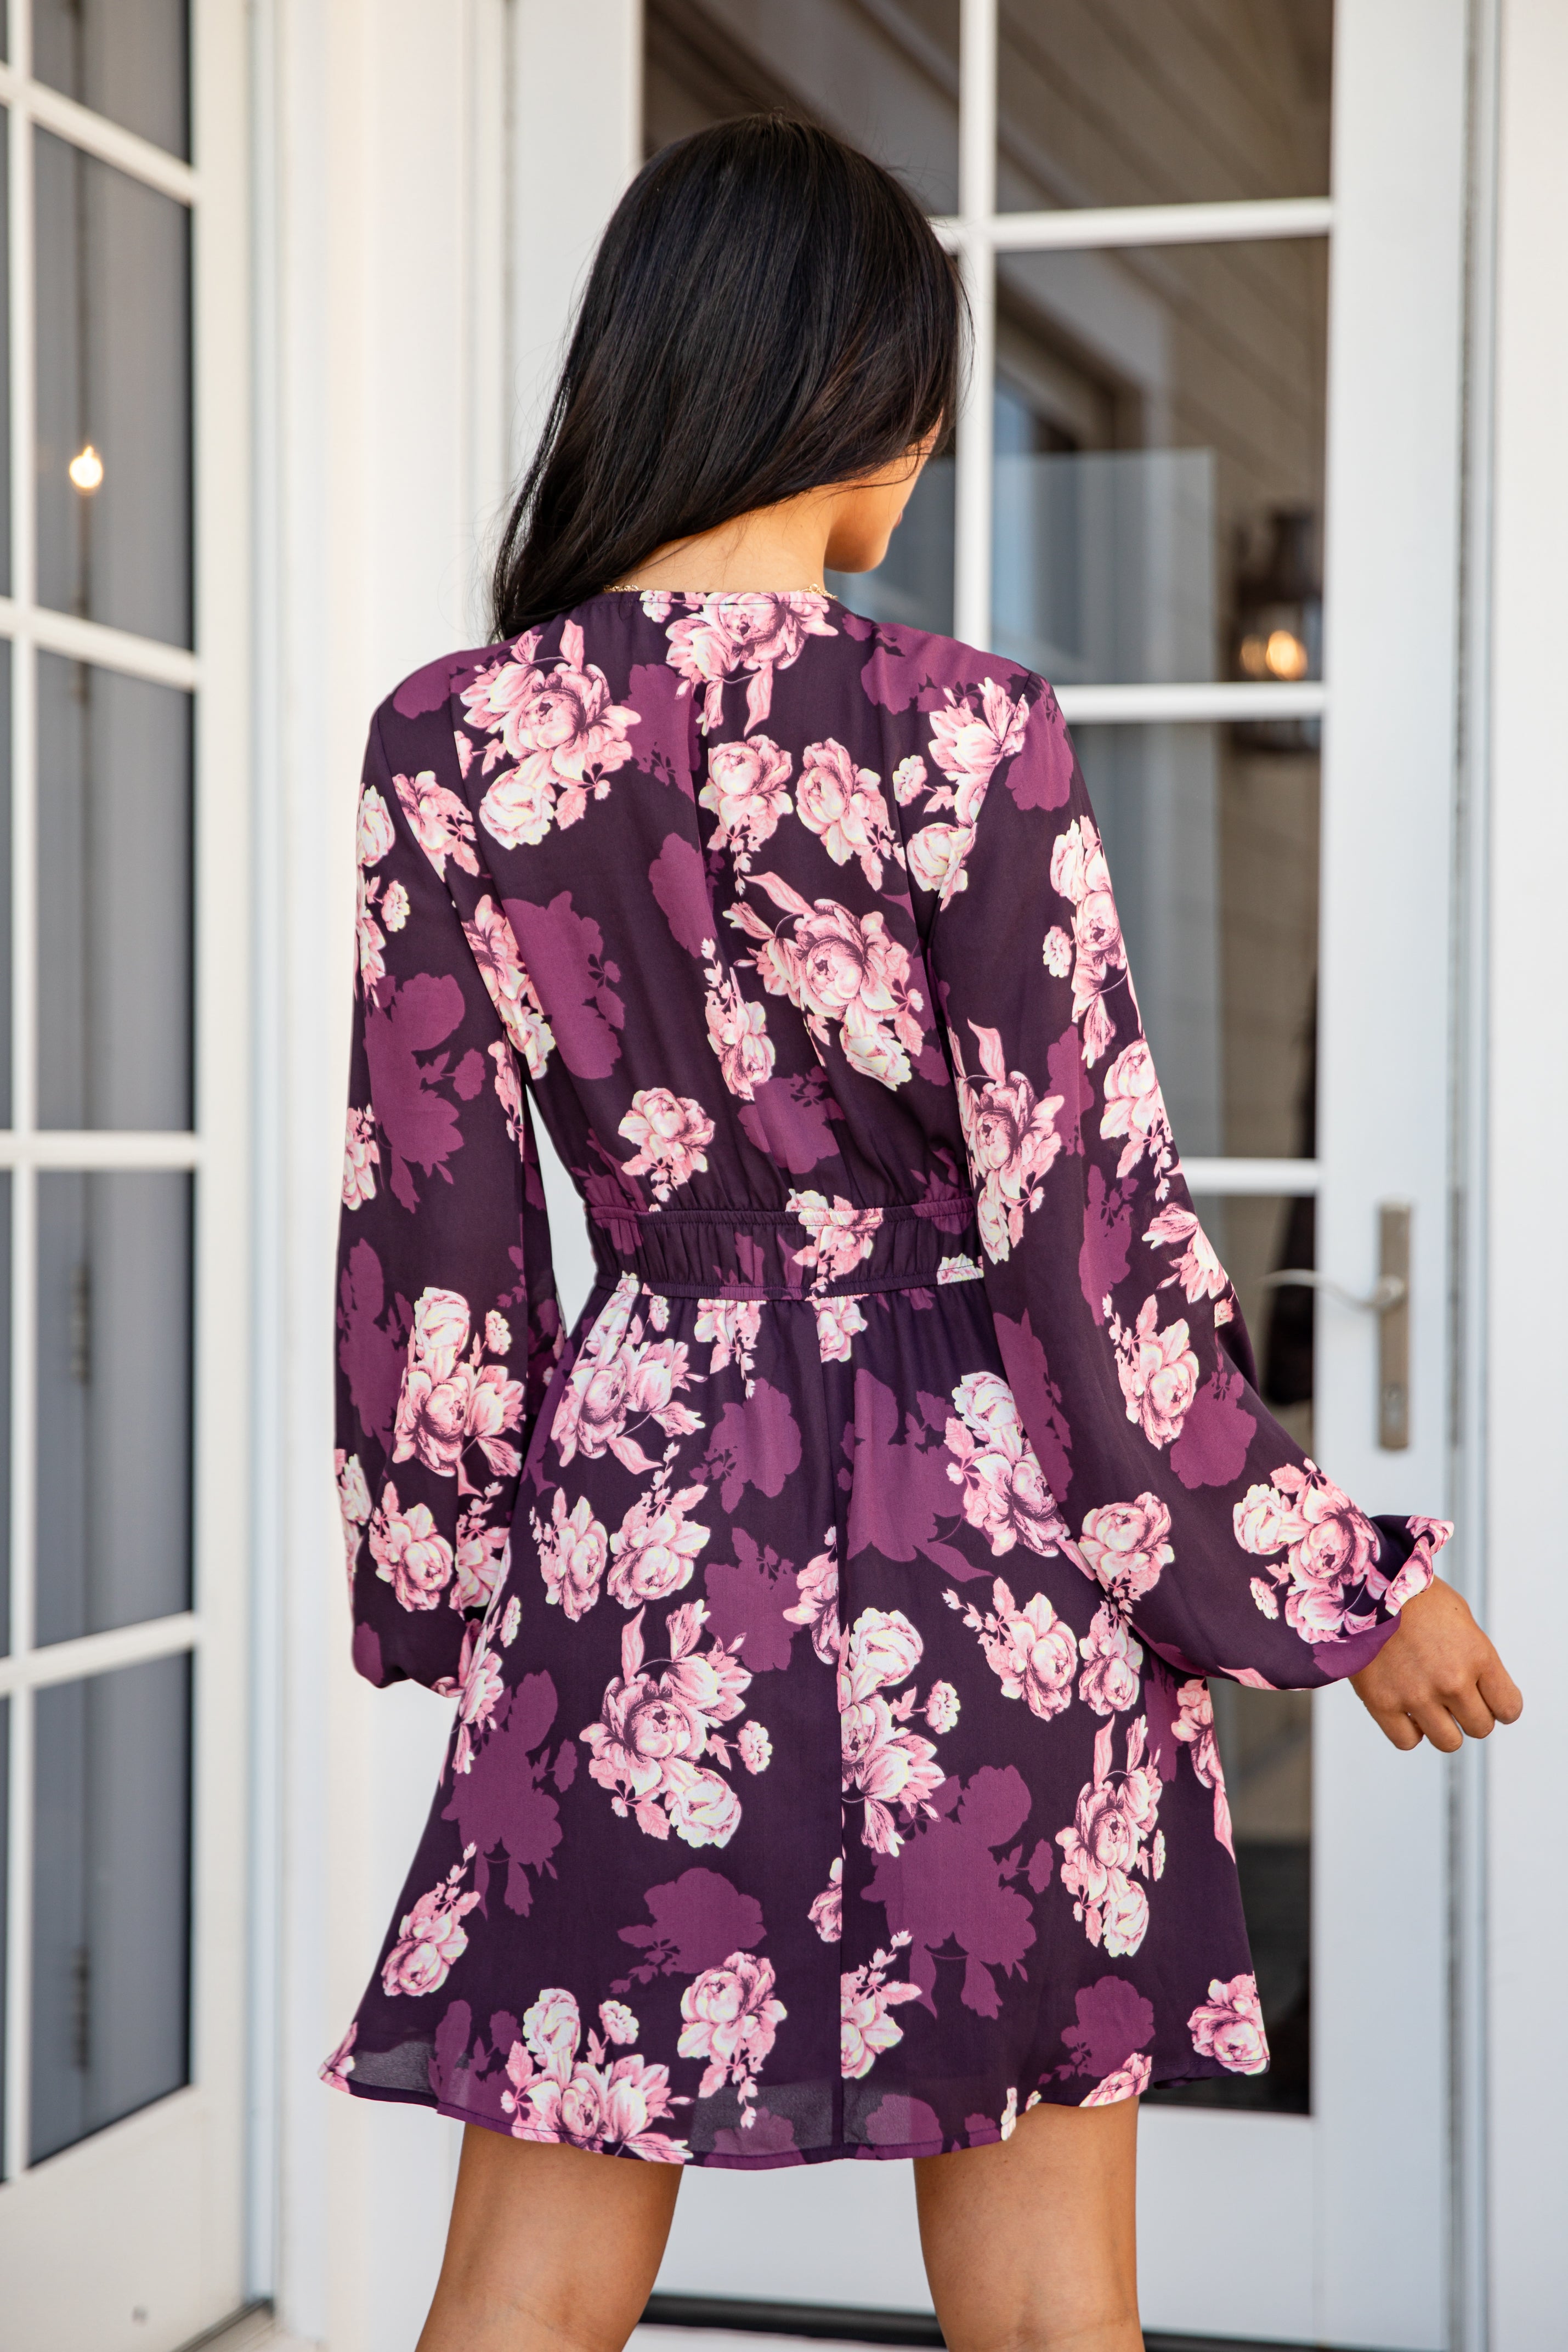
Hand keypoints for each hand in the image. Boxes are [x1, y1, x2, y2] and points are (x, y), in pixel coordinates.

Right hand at [1351, 1576, 1521, 1751]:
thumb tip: (1478, 1691)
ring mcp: (1416, 1694)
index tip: (1487, 1699)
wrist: (1364, 1585)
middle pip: (1480, 1727)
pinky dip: (1409, 1730)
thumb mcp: (1460, 1619)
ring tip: (1429, 1705)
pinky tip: (1404, 1708)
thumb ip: (1475, 1657)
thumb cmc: (1414, 1596)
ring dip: (1442, 1727)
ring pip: (1448, 1741)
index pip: (1508, 1708)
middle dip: (1469, 1714)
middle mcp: (1452, 1680)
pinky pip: (1406, 1741)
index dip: (1499, 1705)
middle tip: (1452, 1697)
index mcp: (1478, 1656)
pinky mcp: (1382, 1702)